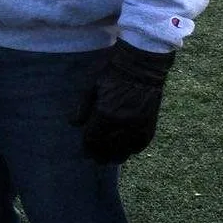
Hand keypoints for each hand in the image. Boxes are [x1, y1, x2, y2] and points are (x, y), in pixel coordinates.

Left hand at [74, 40, 174, 164]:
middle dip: (99, 154)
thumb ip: (83, 106)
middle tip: (94, 158)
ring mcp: (137, 127)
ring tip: (108, 159)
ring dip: (114, 156)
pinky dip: (131, 149)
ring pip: (124, 151)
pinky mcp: (149, 125)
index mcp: (105, 114)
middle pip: (107, 149)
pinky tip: (125, 150)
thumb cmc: (112, 69)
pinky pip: (139, 145)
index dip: (87, 147)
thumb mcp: (91, 83)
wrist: (142, 63)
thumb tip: (73, 124)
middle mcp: (121, 124)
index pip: (92, 139)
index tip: (84, 151)